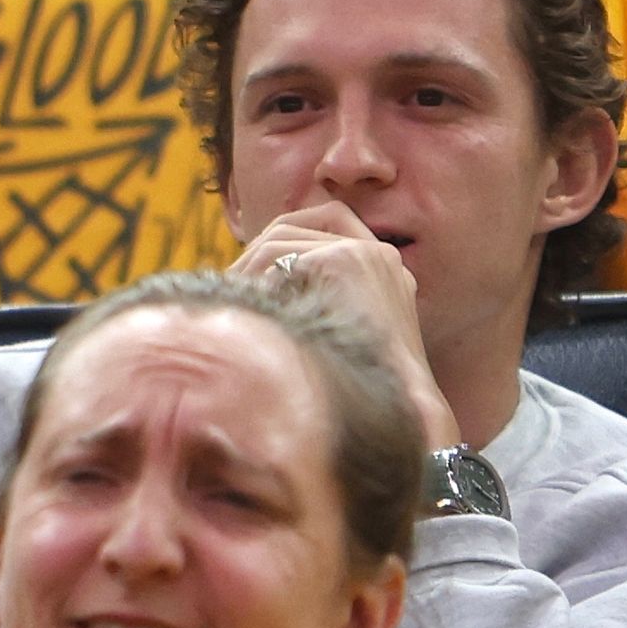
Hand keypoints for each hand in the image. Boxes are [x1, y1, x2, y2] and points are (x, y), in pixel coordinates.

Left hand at [229, 203, 459, 448]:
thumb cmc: (367, 392)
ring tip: (228, 303)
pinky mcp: (345, 260)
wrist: (401, 407)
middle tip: (225, 287)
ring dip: (246, 270)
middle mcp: (378, 253)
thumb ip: (322, 305)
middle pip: (296, 226)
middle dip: (253, 251)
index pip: (329, 220)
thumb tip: (258, 293)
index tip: (251, 269)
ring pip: (281, 241)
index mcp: (384, 268)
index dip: (283, 236)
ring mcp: (364, 252)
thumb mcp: (348, 337)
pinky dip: (257, 285)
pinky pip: (280, 260)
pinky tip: (248, 313)